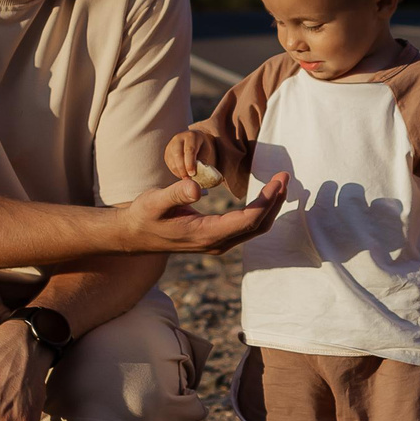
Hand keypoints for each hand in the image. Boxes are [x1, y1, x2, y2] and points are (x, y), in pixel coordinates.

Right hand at [116, 170, 290, 254]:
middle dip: (275, 202)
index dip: (266, 200)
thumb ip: (175, 193)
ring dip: (270, 207)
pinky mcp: (217, 238)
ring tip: (280, 183)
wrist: (134, 235)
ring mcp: (218, 243)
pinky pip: (247, 227)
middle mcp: (217, 243)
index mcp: (206, 235)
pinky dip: (260, 211)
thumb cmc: (143, 215)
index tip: (278, 180)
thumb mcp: (154, 201)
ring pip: (255, 229)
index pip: (247, 220)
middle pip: (258, 226)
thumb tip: (196, 186)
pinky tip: (265, 196)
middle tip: (285, 176)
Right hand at [163, 129, 217, 182]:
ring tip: (188, 178)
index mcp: (191, 136)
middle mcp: (178, 138)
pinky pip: (170, 165)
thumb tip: (199, 171)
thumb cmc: (201, 146)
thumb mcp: (206, 150)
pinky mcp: (167, 153)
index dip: (190, 163)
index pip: (189, 150)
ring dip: (180, 172)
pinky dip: (176, 172)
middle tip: (189, 179)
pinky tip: (183, 174)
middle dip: (183, 169)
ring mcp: (170, 145)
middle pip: (178, 155)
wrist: (192, 140)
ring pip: (173, 162)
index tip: (193, 174)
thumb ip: (203, 159)